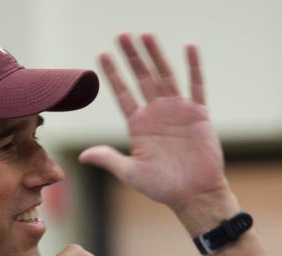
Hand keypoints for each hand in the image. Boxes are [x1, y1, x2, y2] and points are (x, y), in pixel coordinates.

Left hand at [79, 34, 231, 215]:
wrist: (194, 195)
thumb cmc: (162, 187)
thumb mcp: (131, 173)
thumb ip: (109, 159)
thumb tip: (83, 155)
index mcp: (139, 125)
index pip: (123, 93)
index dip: (113, 74)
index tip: (101, 54)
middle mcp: (157, 113)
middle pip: (142, 78)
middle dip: (132, 57)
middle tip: (121, 35)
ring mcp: (178, 111)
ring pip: (165, 75)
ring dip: (155, 55)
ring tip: (146, 35)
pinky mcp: (198, 113)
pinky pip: (196, 85)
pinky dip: (194, 66)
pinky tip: (189, 47)